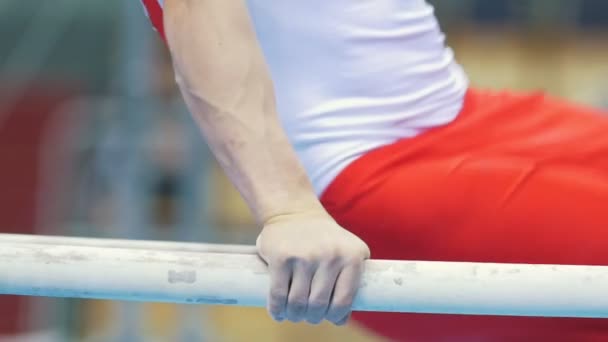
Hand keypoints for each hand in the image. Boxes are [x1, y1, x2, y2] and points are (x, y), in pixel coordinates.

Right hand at [256, 210, 369, 324]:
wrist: (294, 211)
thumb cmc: (324, 238)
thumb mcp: (347, 251)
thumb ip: (350, 281)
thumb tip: (341, 319)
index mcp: (351, 256)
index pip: (343, 301)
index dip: (334, 316)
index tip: (328, 317)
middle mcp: (330, 256)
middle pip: (318, 305)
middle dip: (312, 317)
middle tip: (308, 316)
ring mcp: (304, 256)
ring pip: (297, 303)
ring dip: (294, 315)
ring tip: (294, 314)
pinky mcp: (281, 257)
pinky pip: (278, 294)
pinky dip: (277, 310)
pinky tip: (279, 312)